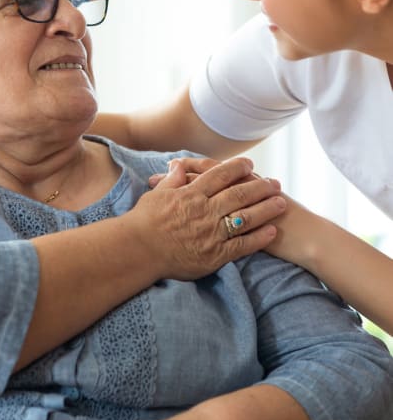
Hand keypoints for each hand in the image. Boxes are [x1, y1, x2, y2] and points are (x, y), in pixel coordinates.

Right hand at [127, 156, 285, 280]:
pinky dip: (258, 238)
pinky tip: (272, 231)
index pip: (220, 176)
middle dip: (260, 186)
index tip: (250, 164)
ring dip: (266, 209)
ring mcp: (212, 233)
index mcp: (191, 194)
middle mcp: (205, 211)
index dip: (237, 168)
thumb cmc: (143, 222)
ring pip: (246, 217)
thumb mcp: (156, 194)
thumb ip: (171, 180)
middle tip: (276, 183)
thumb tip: (178, 165)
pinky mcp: (215, 254)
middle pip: (239, 194)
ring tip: (282, 203)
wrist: (137, 251)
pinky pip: (242, 245)